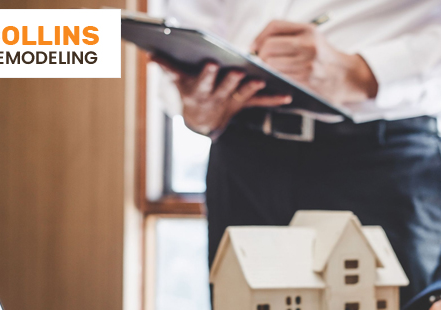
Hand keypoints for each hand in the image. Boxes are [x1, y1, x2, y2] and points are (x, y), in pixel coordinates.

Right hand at [154, 58, 292, 134]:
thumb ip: (167, 68)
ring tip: (262, 79)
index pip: (201, 81)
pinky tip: (288, 97)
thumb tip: (151, 56)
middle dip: (230, 80)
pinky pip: (260, 103)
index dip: (206, 74)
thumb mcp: (177, 82)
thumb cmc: (190, 92)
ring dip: (252, 88)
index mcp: (198, 89)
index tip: (212, 63)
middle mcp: (215, 97)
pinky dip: (274, 100)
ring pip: (242, 94)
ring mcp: (230, 102)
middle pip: (223, 88)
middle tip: (240, 71)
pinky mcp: (243, 104)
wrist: (202, 121)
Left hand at [250, 20, 377, 103]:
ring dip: (264, 68)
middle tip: (259, 62)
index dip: (259, 36)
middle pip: (268, 46)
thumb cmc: (323, 57)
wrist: (346, 77)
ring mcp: (307, 63)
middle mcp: (308, 44)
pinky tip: (273, 79)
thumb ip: (287, 35)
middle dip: (259, 55)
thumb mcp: (311, 37)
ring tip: (266, 71)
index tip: (253, 46)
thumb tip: (256, 44)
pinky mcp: (305, 80)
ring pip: (270, 63)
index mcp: (308, 30)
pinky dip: (271, 78)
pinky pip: (278, 77)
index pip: (274, 26)